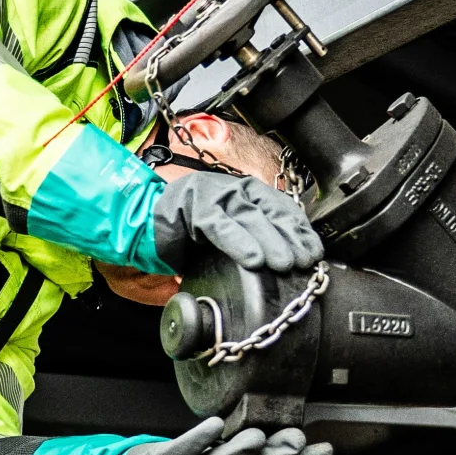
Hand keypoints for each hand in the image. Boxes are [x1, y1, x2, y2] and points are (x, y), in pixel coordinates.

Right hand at [154, 167, 319, 275]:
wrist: (143, 224)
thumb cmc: (189, 235)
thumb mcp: (230, 237)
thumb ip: (253, 241)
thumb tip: (287, 266)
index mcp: (246, 193)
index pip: (282, 208)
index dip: (299, 231)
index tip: (313, 253)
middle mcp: (233, 189)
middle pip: (270, 212)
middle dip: (290, 238)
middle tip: (303, 262)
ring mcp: (212, 195)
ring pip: (249, 217)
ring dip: (270, 242)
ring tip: (284, 264)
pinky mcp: (192, 208)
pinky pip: (220, 226)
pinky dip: (238, 243)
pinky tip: (253, 259)